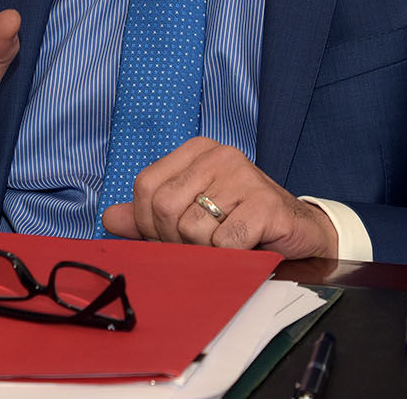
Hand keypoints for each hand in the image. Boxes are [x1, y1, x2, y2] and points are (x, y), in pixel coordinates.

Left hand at [99, 137, 337, 259]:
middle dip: (175, 240)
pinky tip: (244, 248)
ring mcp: (245, 175)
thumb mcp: (191, 213)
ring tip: (225, 246)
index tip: (171, 236)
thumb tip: (109, 217)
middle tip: (200, 246)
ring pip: (192, 228)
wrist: (297, 232)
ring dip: (204, 251)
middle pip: (164, 207)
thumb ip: (148, 216)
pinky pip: (224, 243)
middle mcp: (220, 154)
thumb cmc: (240, 221)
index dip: (149, 223)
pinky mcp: (265, 204)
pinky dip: (229, 257)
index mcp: (197, 150)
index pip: (145, 186)